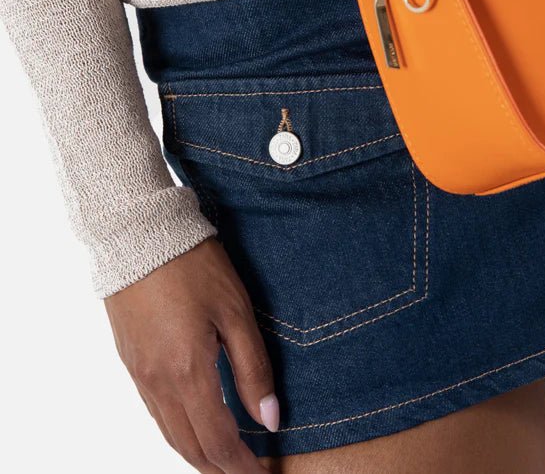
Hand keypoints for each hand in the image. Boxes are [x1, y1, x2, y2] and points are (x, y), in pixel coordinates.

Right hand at [104, 237, 275, 473]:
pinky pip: (155, 412)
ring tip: (226, 460)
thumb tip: (271, 419)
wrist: (138, 236)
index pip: (218, 441)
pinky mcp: (130, 362)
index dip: (242, 466)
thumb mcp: (236, 311)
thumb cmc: (194, 265)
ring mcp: (139, 374)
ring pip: (169, 434)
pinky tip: (195, 425)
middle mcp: (158, 383)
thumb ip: (253, 368)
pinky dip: (178, 431)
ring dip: (198, 453)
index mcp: (187, 372)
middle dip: (220, 468)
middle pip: (190, 447)